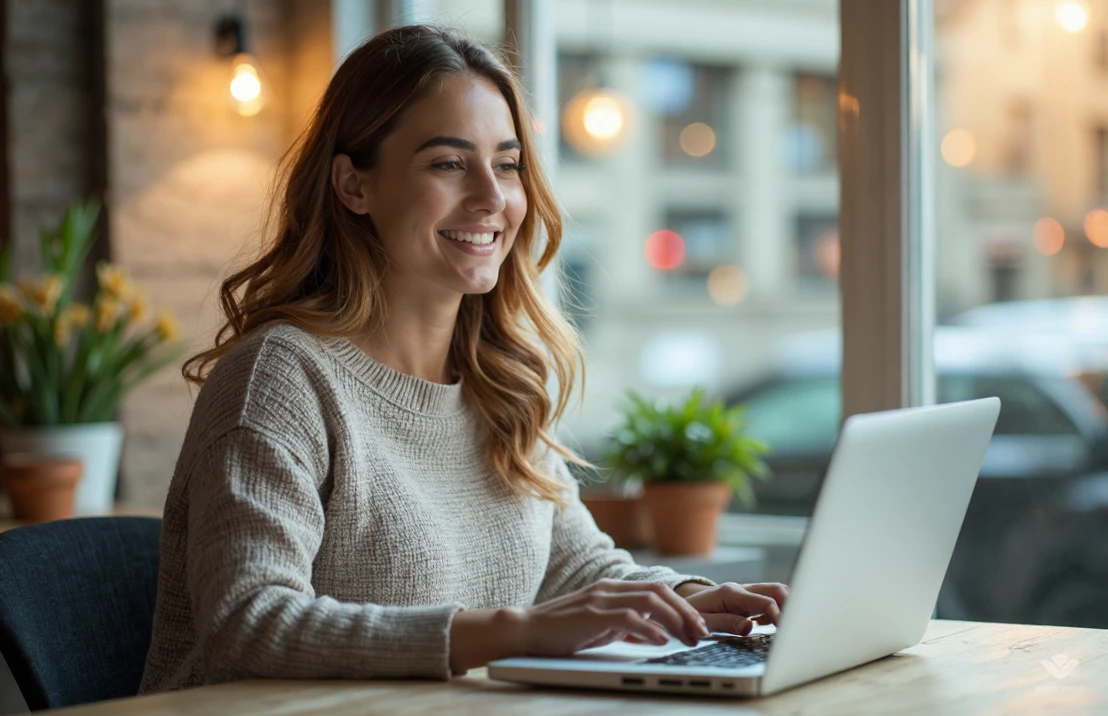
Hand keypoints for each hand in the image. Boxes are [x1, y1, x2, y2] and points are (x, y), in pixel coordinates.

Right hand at [512, 579, 711, 656]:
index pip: (657, 590)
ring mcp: (599, 599)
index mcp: (613, 588)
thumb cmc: (563, 630)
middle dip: (685, 612)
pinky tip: (660, 640)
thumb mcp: (601, 626)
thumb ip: (626, 625)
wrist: (526, 630)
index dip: (682, 607)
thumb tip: (656, 634)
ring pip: (649, 601)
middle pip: (659, 592)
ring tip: (688, 638)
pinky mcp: (590, 615)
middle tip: (701, 633)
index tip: (698, 627)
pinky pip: (627, 617)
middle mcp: (609, 588)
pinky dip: (648, 628)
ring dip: (674, 621)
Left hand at [681, 582, 789, 635]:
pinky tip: (772, 624)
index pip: (765, 601)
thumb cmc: (689, 616)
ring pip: (775, 592)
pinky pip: (768, 599)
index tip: (786, 631)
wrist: (678, 606)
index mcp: (731, 594)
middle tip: (796, 626)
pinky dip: (777, 609)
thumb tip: (750, 627)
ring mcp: (744, 592)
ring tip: (790, 625)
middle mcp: (740, 589)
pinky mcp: (746, 598)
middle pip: (776, 589)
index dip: (779, 615)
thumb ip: (727, 623)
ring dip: (786, 605)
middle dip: (791, 605)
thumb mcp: (704, 623)